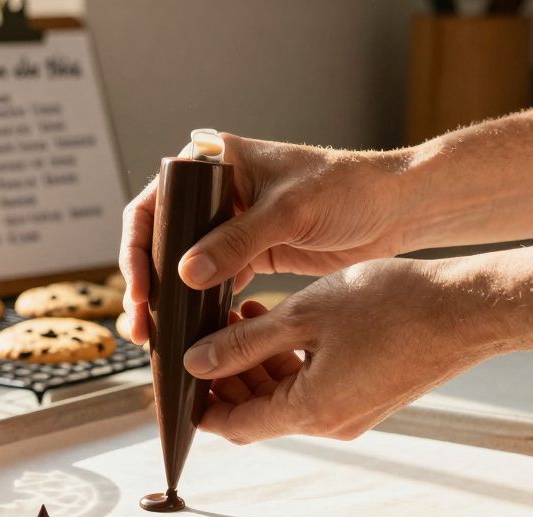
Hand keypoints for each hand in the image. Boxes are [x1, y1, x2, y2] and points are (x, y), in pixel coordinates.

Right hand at [118, 133, 408, 342]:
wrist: (395, 210)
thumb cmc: (348, 189)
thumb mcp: (289, 211)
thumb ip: (237, 241)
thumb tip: (185, 273)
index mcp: (214, 163)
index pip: (155, 205)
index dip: (138, 248)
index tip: (141, 288)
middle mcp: (215, 193)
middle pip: (161, 241)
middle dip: (148, 284)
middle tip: (140, 325)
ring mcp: (230, 226)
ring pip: (182, 267)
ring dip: (169, 301)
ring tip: (155, 337)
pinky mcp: (250, 255)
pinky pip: (212, 284)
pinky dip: (199, 308)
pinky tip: (190, 332)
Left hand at [182, 259, 503, 443]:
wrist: (469, 310)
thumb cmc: (395, 305)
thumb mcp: (305, 314)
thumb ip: (245, 343)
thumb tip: (197, 363)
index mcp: (311, 411)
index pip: (234, 424)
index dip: (199, 404)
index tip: (177, 378)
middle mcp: (331, 424)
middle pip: (257, 413)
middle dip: (225, 377)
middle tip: (206, 334)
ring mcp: (353, 413)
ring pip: (285, 397)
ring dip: (257, 364)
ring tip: (242, 315)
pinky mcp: (369, 397)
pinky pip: (314, 387)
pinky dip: (290, 361)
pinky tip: (280, 320)